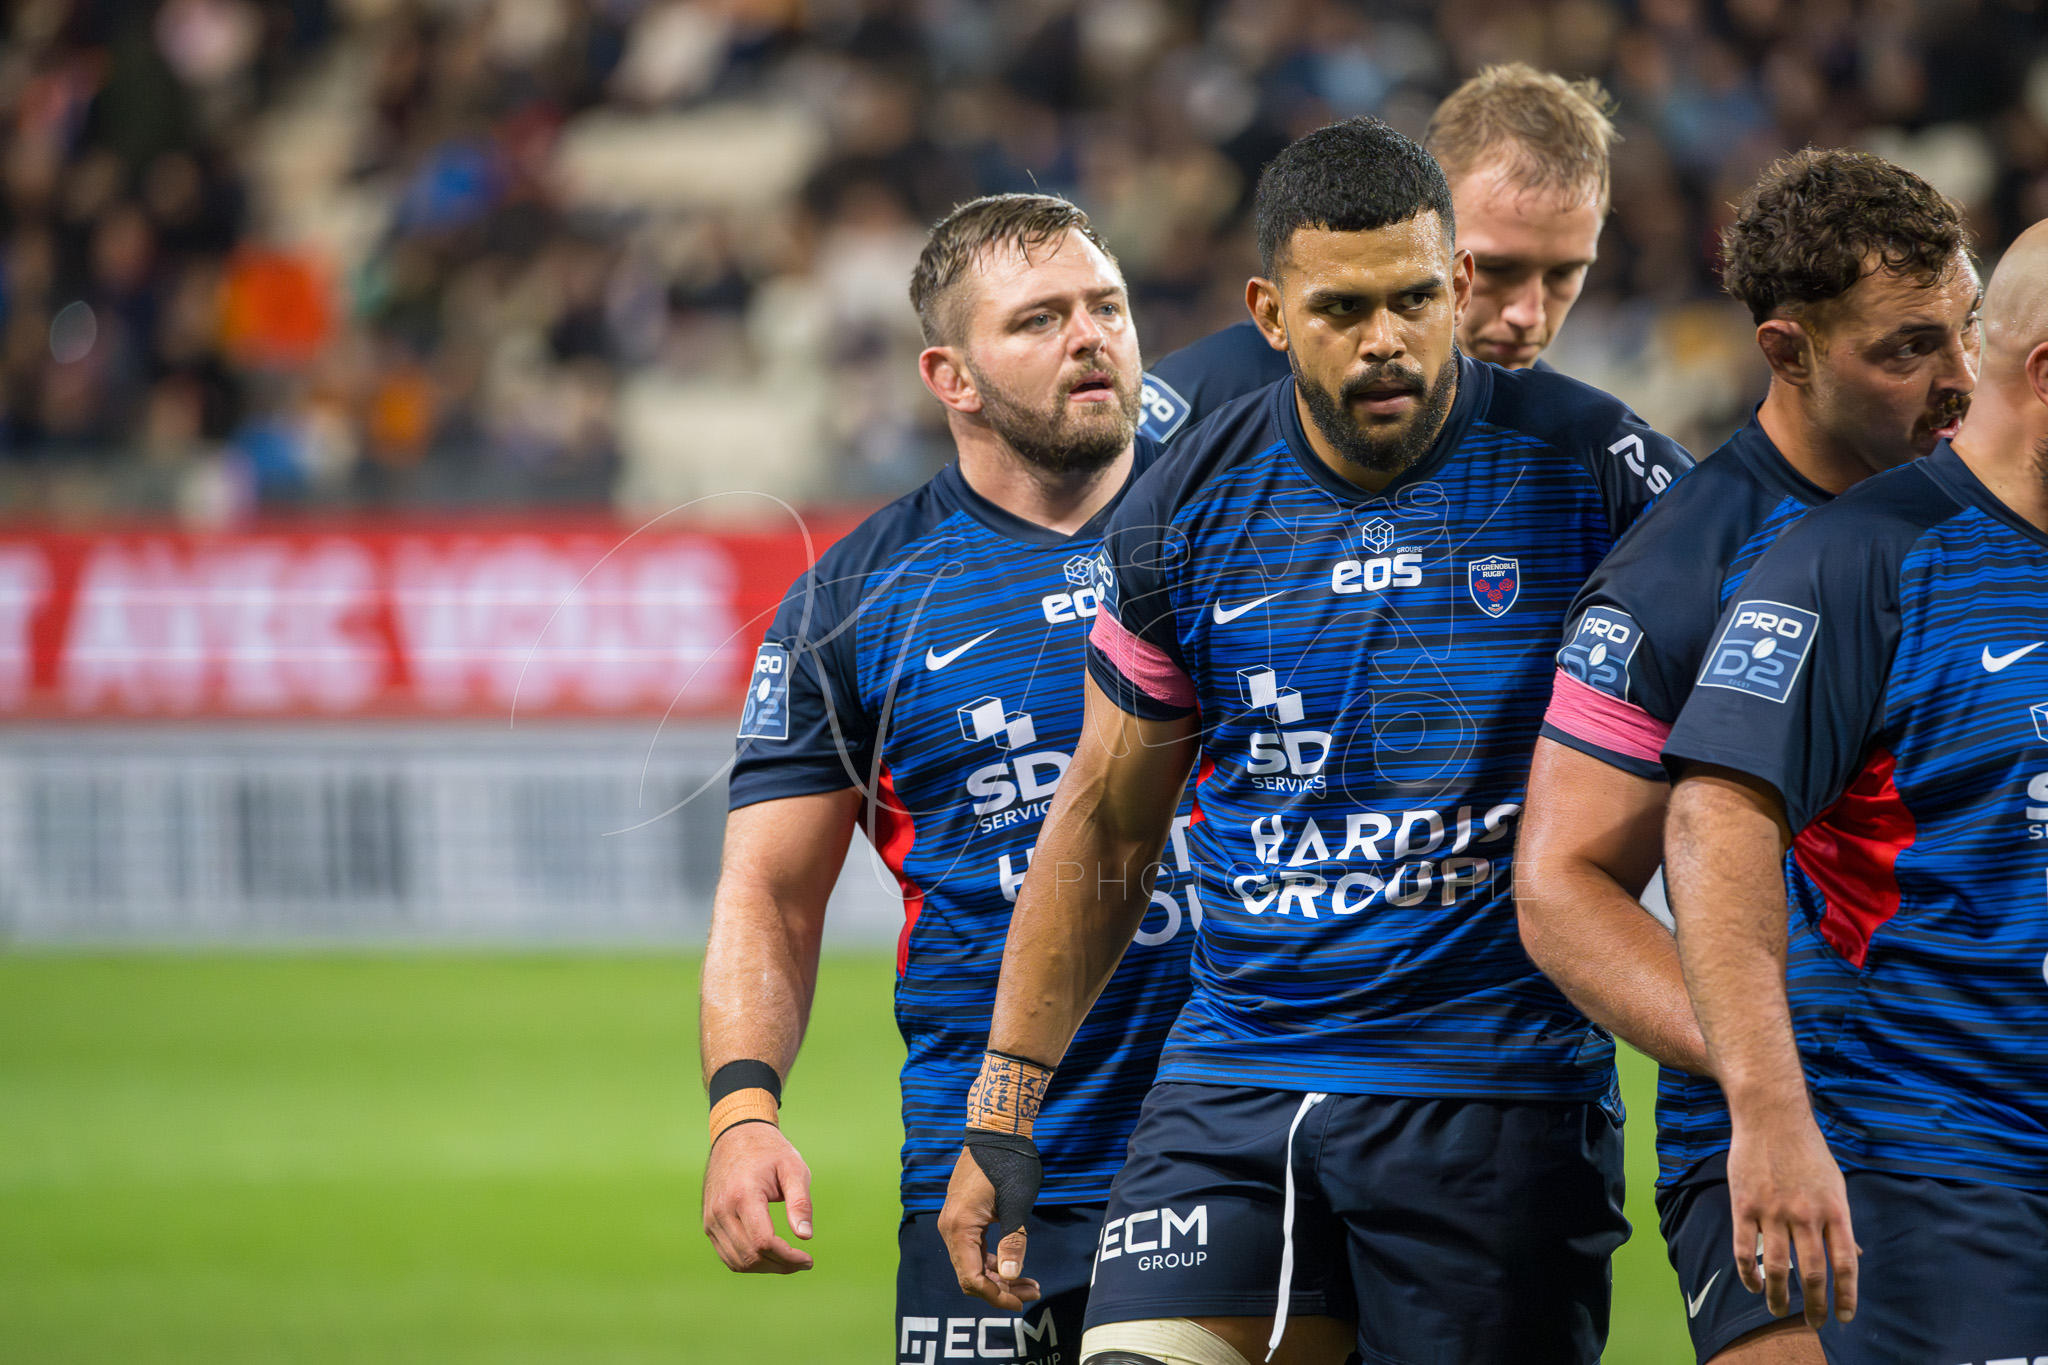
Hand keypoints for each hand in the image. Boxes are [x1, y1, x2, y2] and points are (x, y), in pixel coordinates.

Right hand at [701, 1123, 814, 1272]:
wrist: (736, 1136)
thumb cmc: (770, 1151)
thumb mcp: (793, 1168)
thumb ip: (800, 1202)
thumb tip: (805, 1237)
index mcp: (744, 1195)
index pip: (763, 1242)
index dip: (788, 1257)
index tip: (808, 1259)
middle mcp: (722, 1210)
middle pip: (751, 1256)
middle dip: (781, 1265)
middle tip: (804, 1262)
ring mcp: (712, 1219)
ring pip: (737, 1261)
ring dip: (766, 1267)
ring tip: (789, 1261)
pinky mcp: (709, 1223)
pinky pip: (728, 1255)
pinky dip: (749, 1262)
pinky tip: (770, 1256)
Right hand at [936, 1146, 1040, 1309]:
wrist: (996, 1130)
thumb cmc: (1010, 1164)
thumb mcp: (1017, 1204)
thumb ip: (1013, 1241)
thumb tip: (1011, 1275)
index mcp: (960, 1227)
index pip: (971, 1278)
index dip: (995, 1296)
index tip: (1021, 1301)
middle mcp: (950, 1228)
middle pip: (970, 1275)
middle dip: (1001, 1289)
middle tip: (1033, 1292)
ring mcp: (953, 1222)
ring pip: (972, 1264)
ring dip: (998, 1277)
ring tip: (1029, 1283)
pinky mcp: (962, 1216)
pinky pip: (972, 1249)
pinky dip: (992, 1261)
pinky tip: (1013, 1264)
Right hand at [1726, 1105, 1857, 1327]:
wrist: (1771, 1117)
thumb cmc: (1807, 1150)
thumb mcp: (1835, 1184)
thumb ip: (1842, 1222)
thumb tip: (1855, 1256)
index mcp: (1834, 1210)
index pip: (1846, 1263)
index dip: (1847, 1295)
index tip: (1844, 1317)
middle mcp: (1806, 1215)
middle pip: (1813, 1272)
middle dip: (1815, 1305)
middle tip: (1814, 1324)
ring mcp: (1773, 1211)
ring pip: (1776, 1267)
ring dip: (1778, 1296)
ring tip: (1778, 1310)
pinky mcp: (1744, 1206)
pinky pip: (1744, 1249)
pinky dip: (1748, 1273)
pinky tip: (1752, 1284)